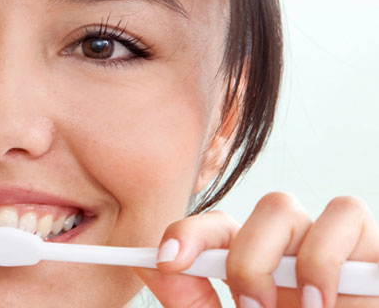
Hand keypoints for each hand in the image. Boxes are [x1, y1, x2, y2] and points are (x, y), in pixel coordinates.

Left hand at [133, 192, 378, 307]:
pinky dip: (327, 257)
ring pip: (293, 209)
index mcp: (252, 262)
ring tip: (300, 307)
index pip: (216, 228)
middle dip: (248, 256)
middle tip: (250, 306)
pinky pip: (347, 217)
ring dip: (283, 257)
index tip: (168, 261)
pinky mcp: (367, 253)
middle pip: (262, 208)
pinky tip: (323, 301)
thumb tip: (148, 263)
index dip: (187, 235)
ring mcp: (329, 245)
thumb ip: (190, 299)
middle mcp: (289, 247)